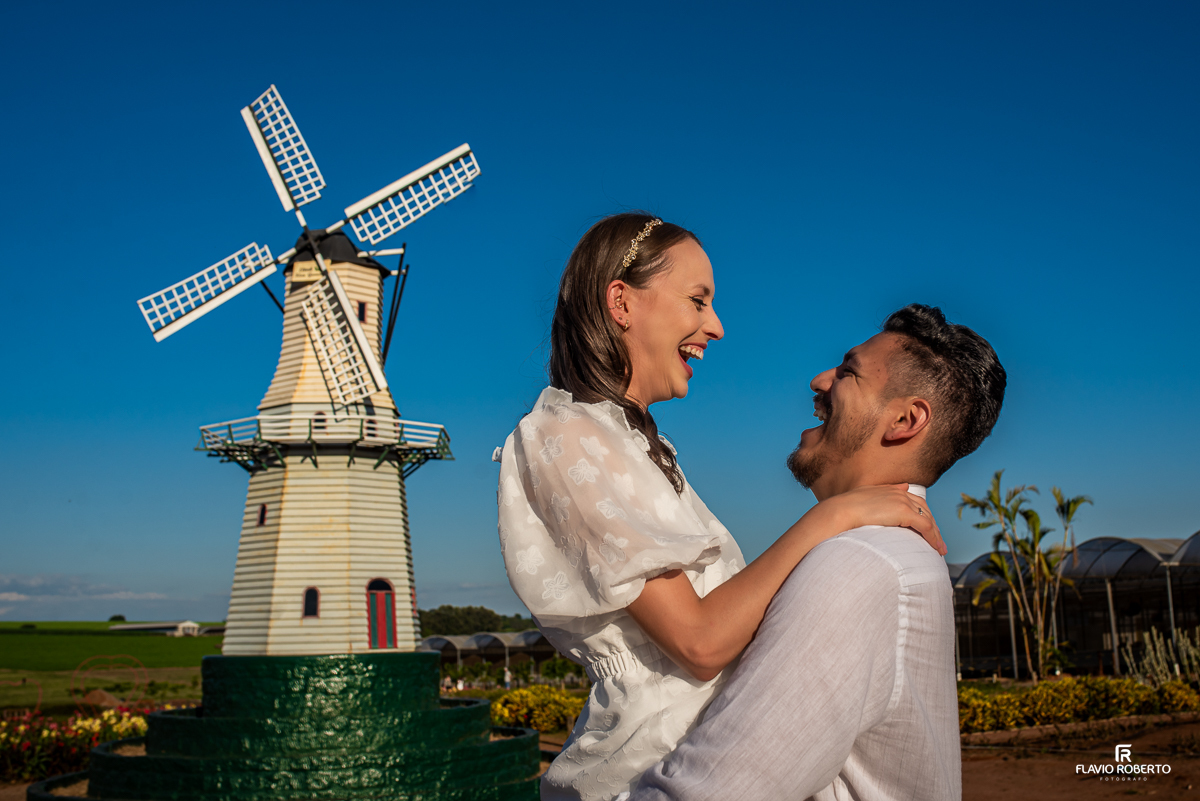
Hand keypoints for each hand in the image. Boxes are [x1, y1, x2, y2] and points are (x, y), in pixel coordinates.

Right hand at [821, 484, 944, 554]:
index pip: (916, 502)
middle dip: (934, 527)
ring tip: (940, 549)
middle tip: (939, 543)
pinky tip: (935, 548)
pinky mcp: (904, 512)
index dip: (925, 516)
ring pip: (928, 519)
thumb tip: (904, 486)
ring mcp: (903, 502)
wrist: (841, 511)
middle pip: (926, 510)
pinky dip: (933, 537)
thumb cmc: (847, 508)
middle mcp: (901, 494)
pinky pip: (925, 526)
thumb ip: (887, 491)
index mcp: (893, 490)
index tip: (929, 530)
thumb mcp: (868, 495)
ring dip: (936, 535)